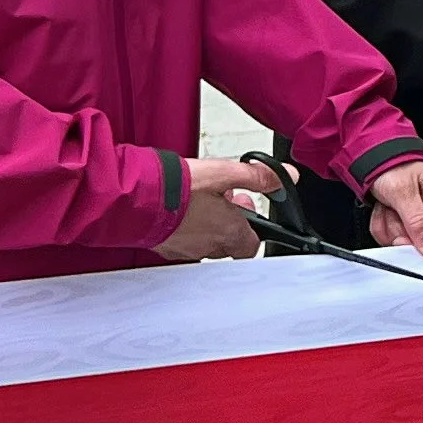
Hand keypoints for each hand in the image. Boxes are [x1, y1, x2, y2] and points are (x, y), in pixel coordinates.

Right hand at [154, 153, 276, 262]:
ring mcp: (184, 250)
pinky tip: (178, 209)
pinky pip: (182, 242)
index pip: (252, 246)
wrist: (135, 198)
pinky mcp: (163, 247)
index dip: (254, 229)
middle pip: (228, 244)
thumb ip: (258, 176)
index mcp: (228, 233)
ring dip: (207, 225)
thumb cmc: (176, 188)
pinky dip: (185, 228)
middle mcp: (208, 248)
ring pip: (204, 243)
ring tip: (199, 200)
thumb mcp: (225, 172)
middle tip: (222, 200)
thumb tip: (287, 177)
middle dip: (229, 222)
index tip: (246, 209)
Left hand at [366, 160, 422, 259]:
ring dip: (389, 227)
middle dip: (401, 233)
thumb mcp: (404, 193)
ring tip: (388, 207)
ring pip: (404, 245)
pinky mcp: (406, 226)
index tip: (411, 244)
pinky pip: (392, 240)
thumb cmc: (395, 166)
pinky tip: (385, 210)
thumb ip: (420, 223)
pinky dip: (382, 226)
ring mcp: (421, 221)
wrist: (375, 158)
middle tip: (395, 213)